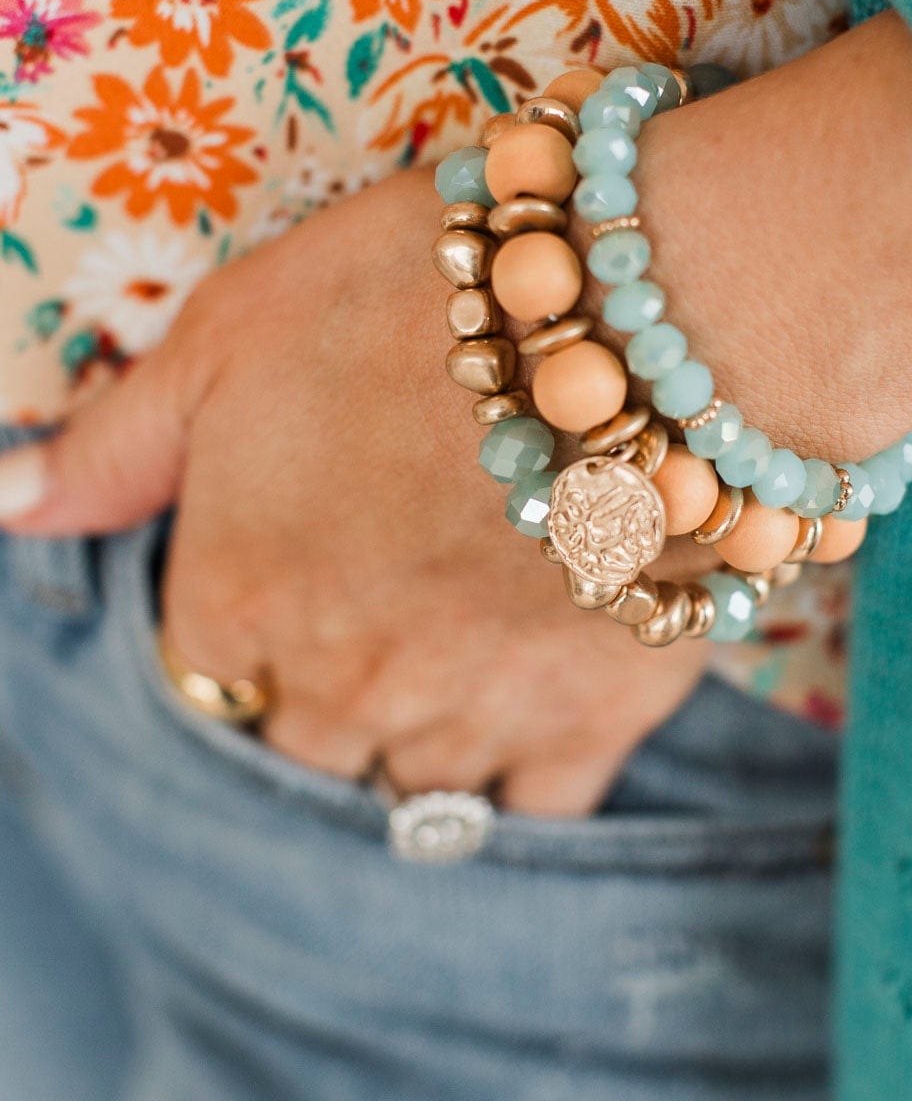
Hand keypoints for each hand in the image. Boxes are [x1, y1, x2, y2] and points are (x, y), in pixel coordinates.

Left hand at [0, 11, 911, 809]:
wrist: (659, 316)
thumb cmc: (435, 291)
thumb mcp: (242, 324)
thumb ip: (121, 438)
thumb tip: (12, 505)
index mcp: (242, 597)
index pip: (205, 670)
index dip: (249, 612)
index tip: (303, 559)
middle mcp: (344, 686)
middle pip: (304, 743)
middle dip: (328, 686)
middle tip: (389, 598)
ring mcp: (470, 717)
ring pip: (410, 789)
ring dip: (418, 733)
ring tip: (460, 645)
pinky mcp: (594, 724)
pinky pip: (526, 808)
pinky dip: (516, 772)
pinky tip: (528, 703)